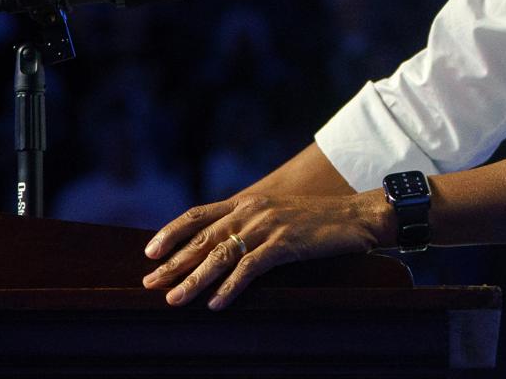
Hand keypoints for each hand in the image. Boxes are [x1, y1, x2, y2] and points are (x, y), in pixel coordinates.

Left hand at [140, 191, 392, 309]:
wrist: (356, 216)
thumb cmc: (317, 221)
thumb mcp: (275, 215)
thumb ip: (248, 224)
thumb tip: (221, 245)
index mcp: (245, 201)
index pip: (197, 215)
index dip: (171, 233)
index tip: (150, 252)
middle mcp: (250, 210)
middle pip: (202, 238)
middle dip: (173, 262)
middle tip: (149, 283)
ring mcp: (267, 226)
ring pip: (220, 255)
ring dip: (194, 280)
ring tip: (174, 299)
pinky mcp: (285, 244)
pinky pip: (250, 268)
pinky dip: (231, 287)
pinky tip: (217, 303)